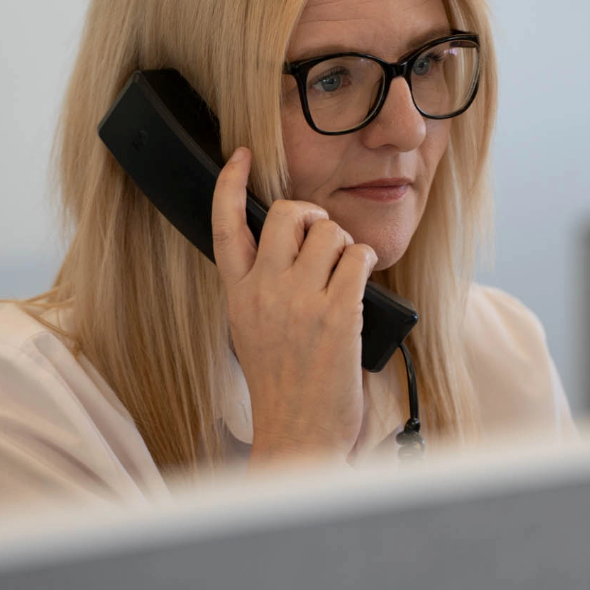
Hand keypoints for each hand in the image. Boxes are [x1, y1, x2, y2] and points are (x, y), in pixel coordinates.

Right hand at [211, 147, 376, 463]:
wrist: (298, 434)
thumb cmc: (283, 386)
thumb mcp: (251, 331)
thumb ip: (261, 288)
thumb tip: (291, 247)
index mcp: (238, 295)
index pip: (224, 225)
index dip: (230, 183)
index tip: (240, 155)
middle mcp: (264, 292)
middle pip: (288, 213)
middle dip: (313, 216)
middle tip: (322, 237)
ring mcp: (299, 301)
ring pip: (330, 232)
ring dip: (345, 246)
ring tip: (343, 278)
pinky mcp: (337, 314)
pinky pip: (359, 258)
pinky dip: (365, 264)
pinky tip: (360, 286)